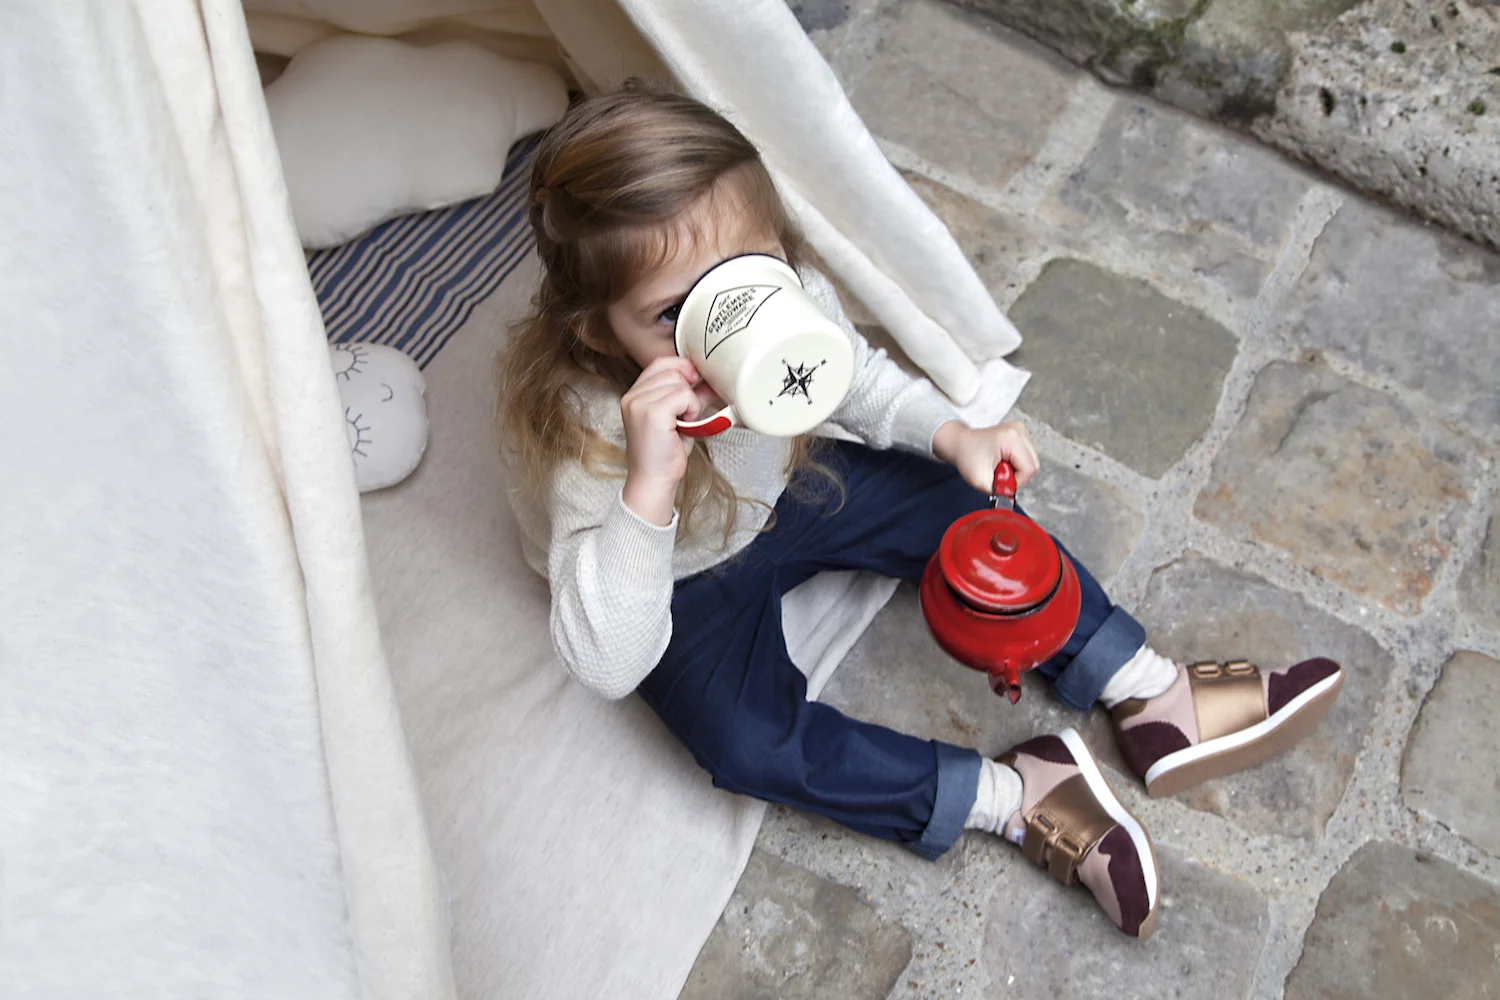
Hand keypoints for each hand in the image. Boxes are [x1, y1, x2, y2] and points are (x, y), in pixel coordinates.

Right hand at [620, 357, 712, 524]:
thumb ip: (689, 397)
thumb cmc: (664, 455)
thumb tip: (711, 381)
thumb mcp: (677, 419)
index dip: (682, 369)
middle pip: (673, 370)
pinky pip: (683, 395)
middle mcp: (632, 396)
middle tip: (686, 415)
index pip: (661, 363)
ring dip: (690, 402)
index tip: (694, 384)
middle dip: (688, 390)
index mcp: (634, 395)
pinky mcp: (651, 413)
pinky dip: (691, 409)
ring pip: (680, 382)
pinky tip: (684, 425)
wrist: (653, 481)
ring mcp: (639, 403)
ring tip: (682, 423)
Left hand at [932, 419, 1039, 493]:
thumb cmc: (967, 457)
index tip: (1001, 481)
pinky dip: (1017, 463)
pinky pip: (1027, 456)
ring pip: (1031, 461)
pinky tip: (1003, 460)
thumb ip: (998, 492)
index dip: (1017, 481)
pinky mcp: (1020, 434)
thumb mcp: (979, 481)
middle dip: (1017, 476)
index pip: (1029, 468)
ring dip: (1017, 470)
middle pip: (1033, 464)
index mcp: (1011, 438)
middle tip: (999, 474)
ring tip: (999, 466)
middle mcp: (1019, 431)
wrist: (960, 443)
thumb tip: (1012, 499)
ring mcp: (1020, 430)